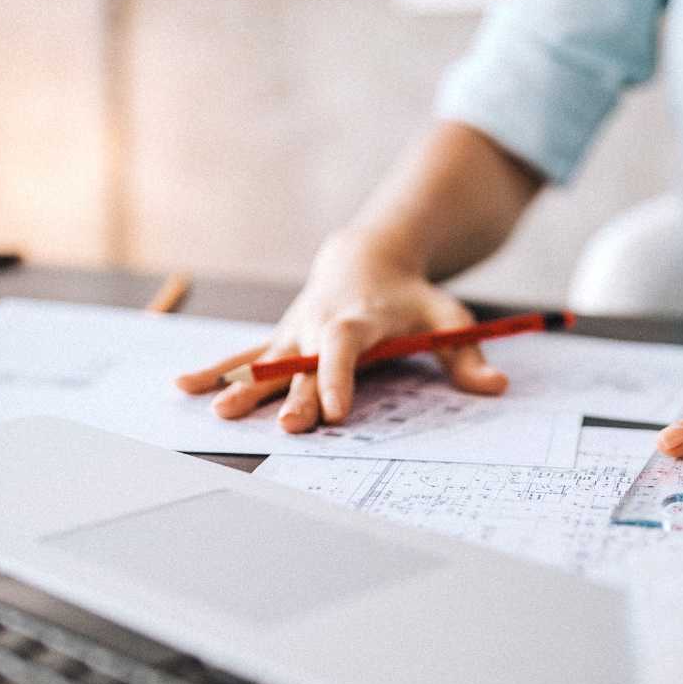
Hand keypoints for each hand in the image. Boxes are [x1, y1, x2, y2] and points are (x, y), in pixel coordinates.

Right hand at [175, 229, 507, 430]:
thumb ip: (466, 355)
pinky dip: (215, 369)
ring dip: (241, 384)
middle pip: (302, 364)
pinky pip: (245, 353)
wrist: (368, 255)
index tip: (333, 411)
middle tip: (285, 428)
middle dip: (292, 397)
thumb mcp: (446, 317)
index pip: (345, 348)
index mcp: (358, 318)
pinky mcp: (281, 337)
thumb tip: (498, 387)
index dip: (337, 377)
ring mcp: (294, 330)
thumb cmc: (411, 295)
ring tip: (216, 409)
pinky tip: (184, 387)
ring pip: (265, 359)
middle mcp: (319, 323)